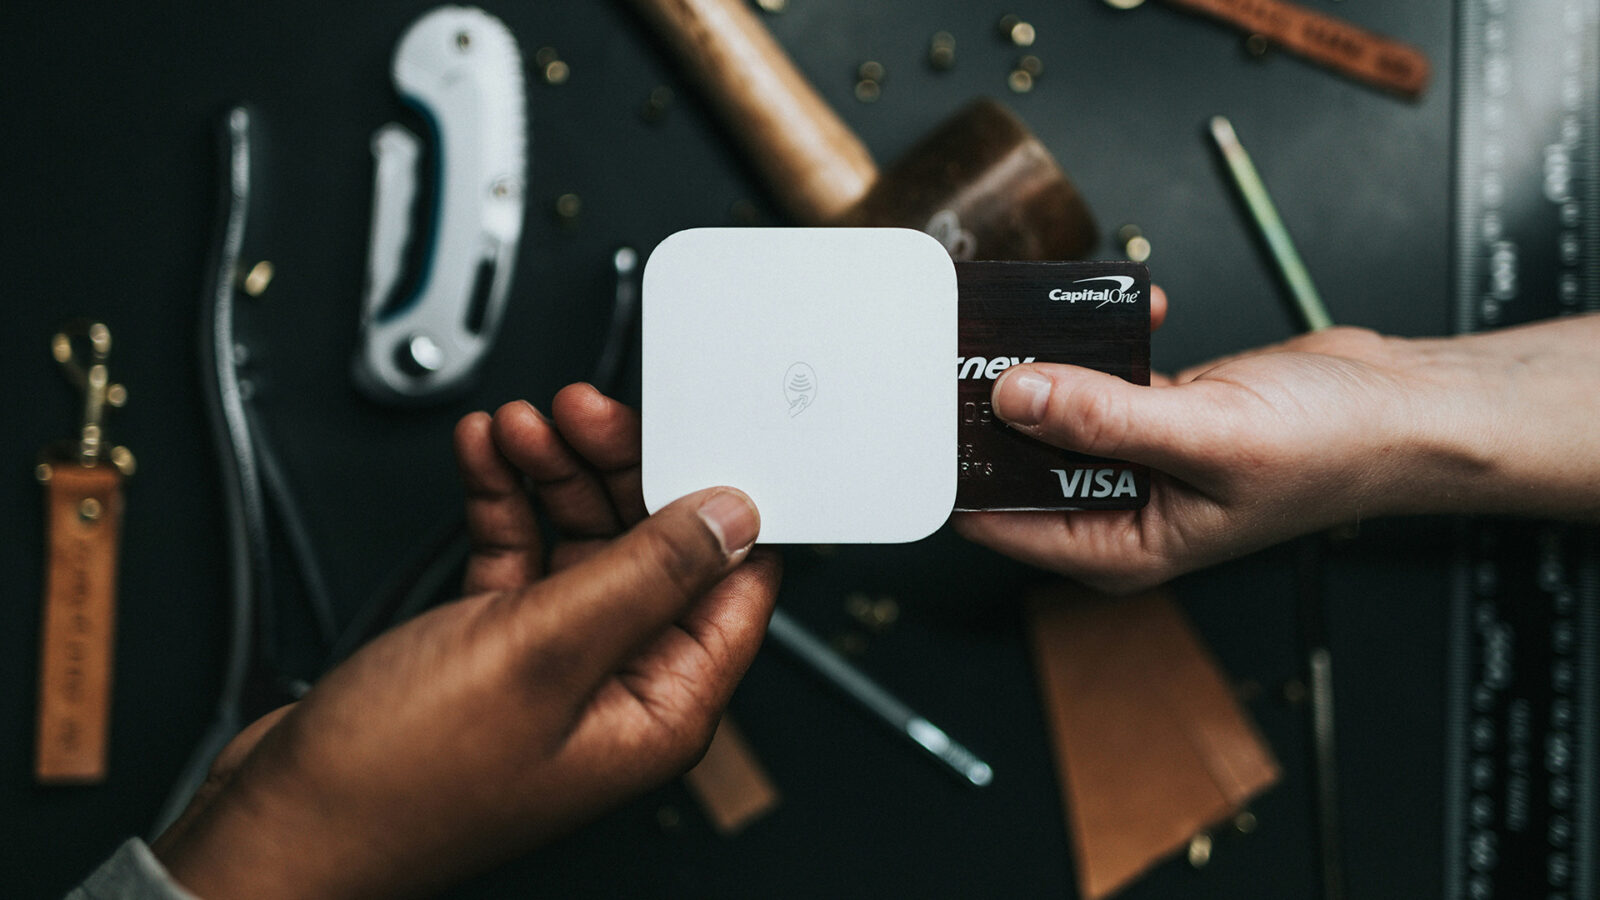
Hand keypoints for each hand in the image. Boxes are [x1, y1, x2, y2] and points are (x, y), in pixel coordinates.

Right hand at [153, 385, 780, 899]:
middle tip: (582, 412)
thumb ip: (646, 575)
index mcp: (662, 707)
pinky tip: (486, 456)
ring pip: (582, 540)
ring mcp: (554, 664)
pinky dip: (505, 502)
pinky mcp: (493, 646)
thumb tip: (732, 519)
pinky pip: (520, 554)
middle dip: (616, 469)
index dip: (720, 505)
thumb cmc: (398, 782)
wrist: (277, 821)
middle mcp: (618, 686)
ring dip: (553, 474)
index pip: (733, 586)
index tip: (689, 434)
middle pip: (653, 546)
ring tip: (521, 425)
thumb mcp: (543, 651)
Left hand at [955, 314, 1599, 592]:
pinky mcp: (1153, 412)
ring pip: (1055, 406)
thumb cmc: (1331, 450)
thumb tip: (1014, 398)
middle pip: (1019, 456)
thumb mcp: (1207, 436)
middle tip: (979, 337)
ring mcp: (1133, 458)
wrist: (1403, 408)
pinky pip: (1101, 374)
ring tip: (1056, 313)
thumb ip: (1104, 419)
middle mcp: (1115, 508)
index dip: (958, 467)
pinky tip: (1137, 312)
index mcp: (1116, 546)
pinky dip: (1107, 340)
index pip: (997, 519)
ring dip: (1054, 358)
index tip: (928, 408)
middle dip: (1000, 399)